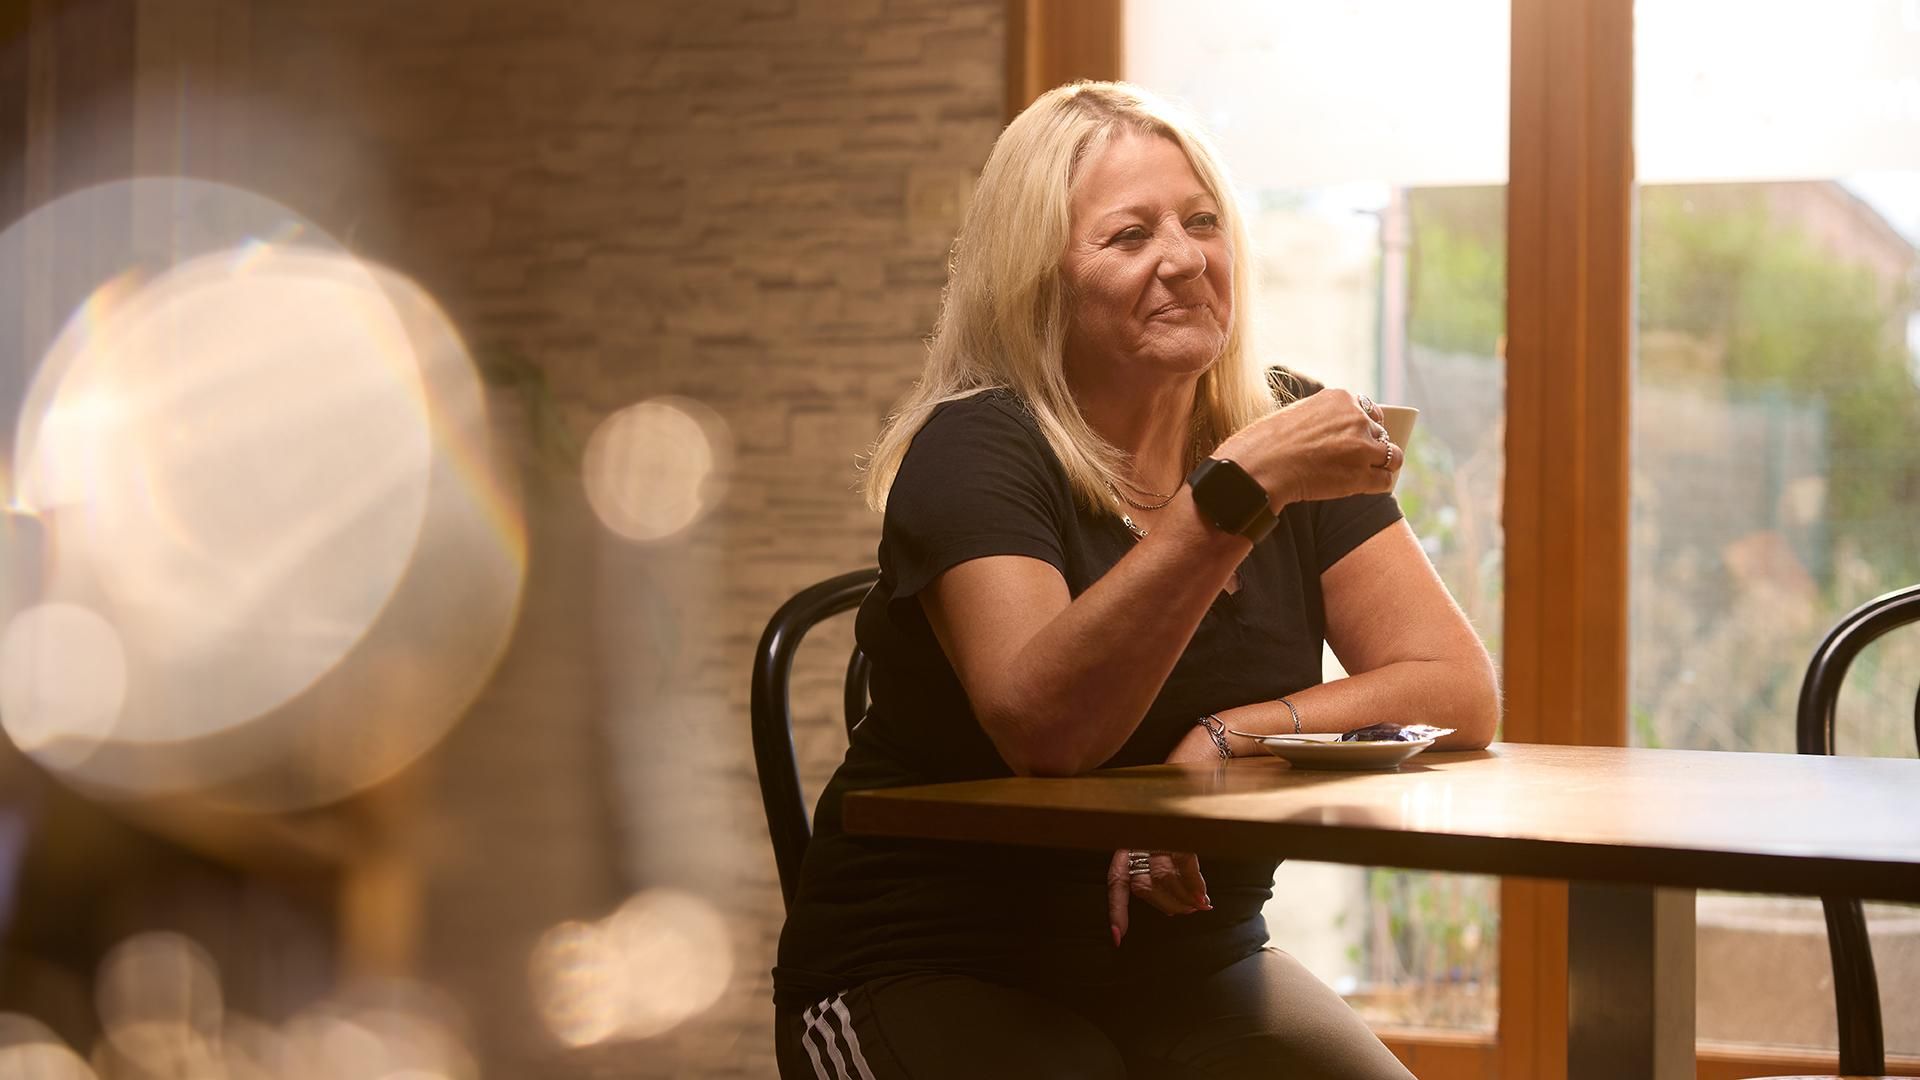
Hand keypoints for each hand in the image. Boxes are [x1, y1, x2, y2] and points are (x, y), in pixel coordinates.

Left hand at [1107, 723, 1217, 945]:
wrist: (1193, 763)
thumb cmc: (1177, 801)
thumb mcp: (1161, 831)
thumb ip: (1162, 863)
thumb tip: (1181, 904)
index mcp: (1126, 839)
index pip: (1116, 882)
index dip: (1117, 911)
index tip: (1118, 939)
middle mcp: (1137, 836)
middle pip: (1144, 887)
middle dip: (1165, 905)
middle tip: (1184, 912)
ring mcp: (1157, 832)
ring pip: (1164, 879)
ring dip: (1183, 899)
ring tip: (1197, 906)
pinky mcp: (1179, 827)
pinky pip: (1185, 865)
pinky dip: (1195, 885)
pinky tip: (1203, 899)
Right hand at [1214, 388, 1399, 508]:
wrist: (1260, 467)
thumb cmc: (1268, 443)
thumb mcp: (1299, 414)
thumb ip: (1324, 418)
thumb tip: (1338, 433)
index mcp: (1341, 399)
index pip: (1369, 410)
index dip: (1366, 426)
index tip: (1360, 438)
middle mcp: (1357, 419)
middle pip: (1381, 433)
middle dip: (1371, 446)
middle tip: (1357, 460)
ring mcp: (1362, 448)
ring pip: (1393, 456)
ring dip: (1382, 465)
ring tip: (1368, 474)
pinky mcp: (1361, 476)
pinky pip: (1385, 481)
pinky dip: (1378, 485)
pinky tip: (1364, 488)